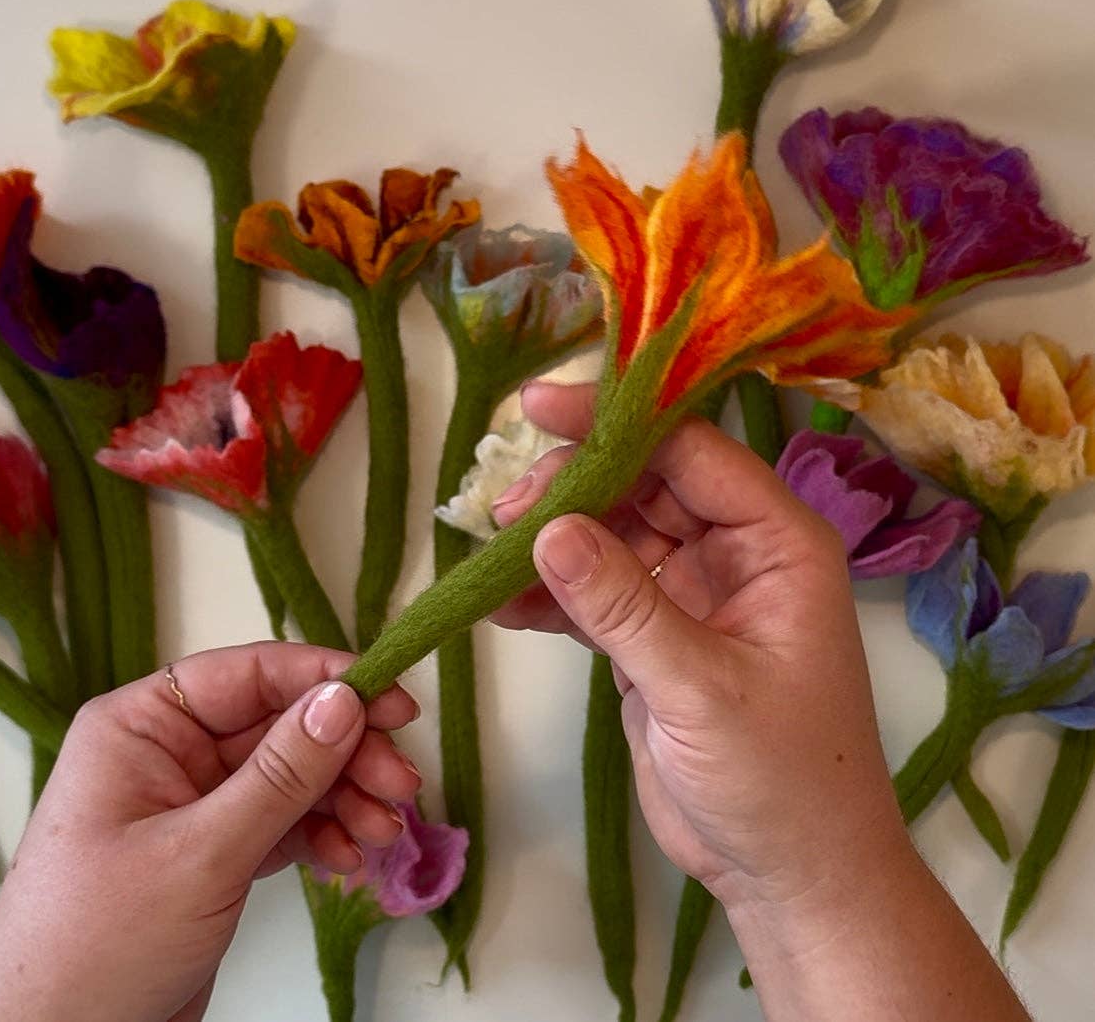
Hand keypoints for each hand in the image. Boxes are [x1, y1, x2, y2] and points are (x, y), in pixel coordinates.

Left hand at [0, 642, 420, 1021]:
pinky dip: (324, 835)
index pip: (250, 675)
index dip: (326, 679)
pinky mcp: (218, 851)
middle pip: (283, 726)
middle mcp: (173, 752)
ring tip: (385, 831)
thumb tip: (345, 699)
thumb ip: (281, 774)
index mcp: (144, 726)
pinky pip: (287, 821)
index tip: (393, 701)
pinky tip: (351, 858)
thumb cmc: (100, 944)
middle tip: (401, 784)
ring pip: (293, 775)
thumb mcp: (201, 853)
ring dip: (345, 799)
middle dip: (346, 754)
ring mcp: (198, 802)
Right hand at [492, 381, 907, 904]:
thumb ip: (623, 605)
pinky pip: (598, 595)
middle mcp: (736, 554)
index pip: (690, 452)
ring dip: (554, 544)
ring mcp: (693, 595)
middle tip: (504, 510)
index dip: (614, 422)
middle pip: (644, 486)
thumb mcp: (701, 687)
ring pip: (614, 538)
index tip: (536, 408)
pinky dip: (552, 598)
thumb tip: (546, 528)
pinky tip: (504, 605)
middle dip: (574, 490)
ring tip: (492, 557)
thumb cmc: (781, 778)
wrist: (790, 874)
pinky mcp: (658, 638)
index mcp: (776, 542)